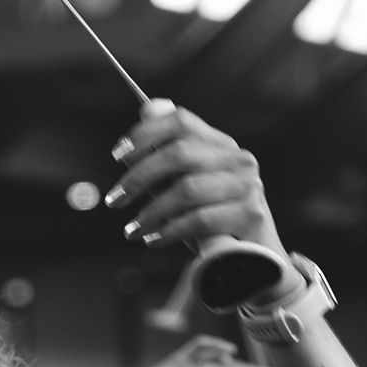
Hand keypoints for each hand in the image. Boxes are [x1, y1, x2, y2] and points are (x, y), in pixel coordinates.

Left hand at [106, 104, 287, 261]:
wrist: (251, 259)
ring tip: (132, 230)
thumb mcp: (183, 184)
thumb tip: (148, 108)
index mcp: (219, 144)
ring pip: (186, 189)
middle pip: (179, 154)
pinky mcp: (250, 213)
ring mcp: (247, 184)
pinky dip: (170, 230)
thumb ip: (165, 153)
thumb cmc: (210, 219)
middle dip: (138, 177)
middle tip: (115, 200)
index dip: (145, 133)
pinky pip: (200, 219)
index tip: (117, 155)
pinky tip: (153, 240)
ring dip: (151, 212)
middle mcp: (237, 158)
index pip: (181, 121)